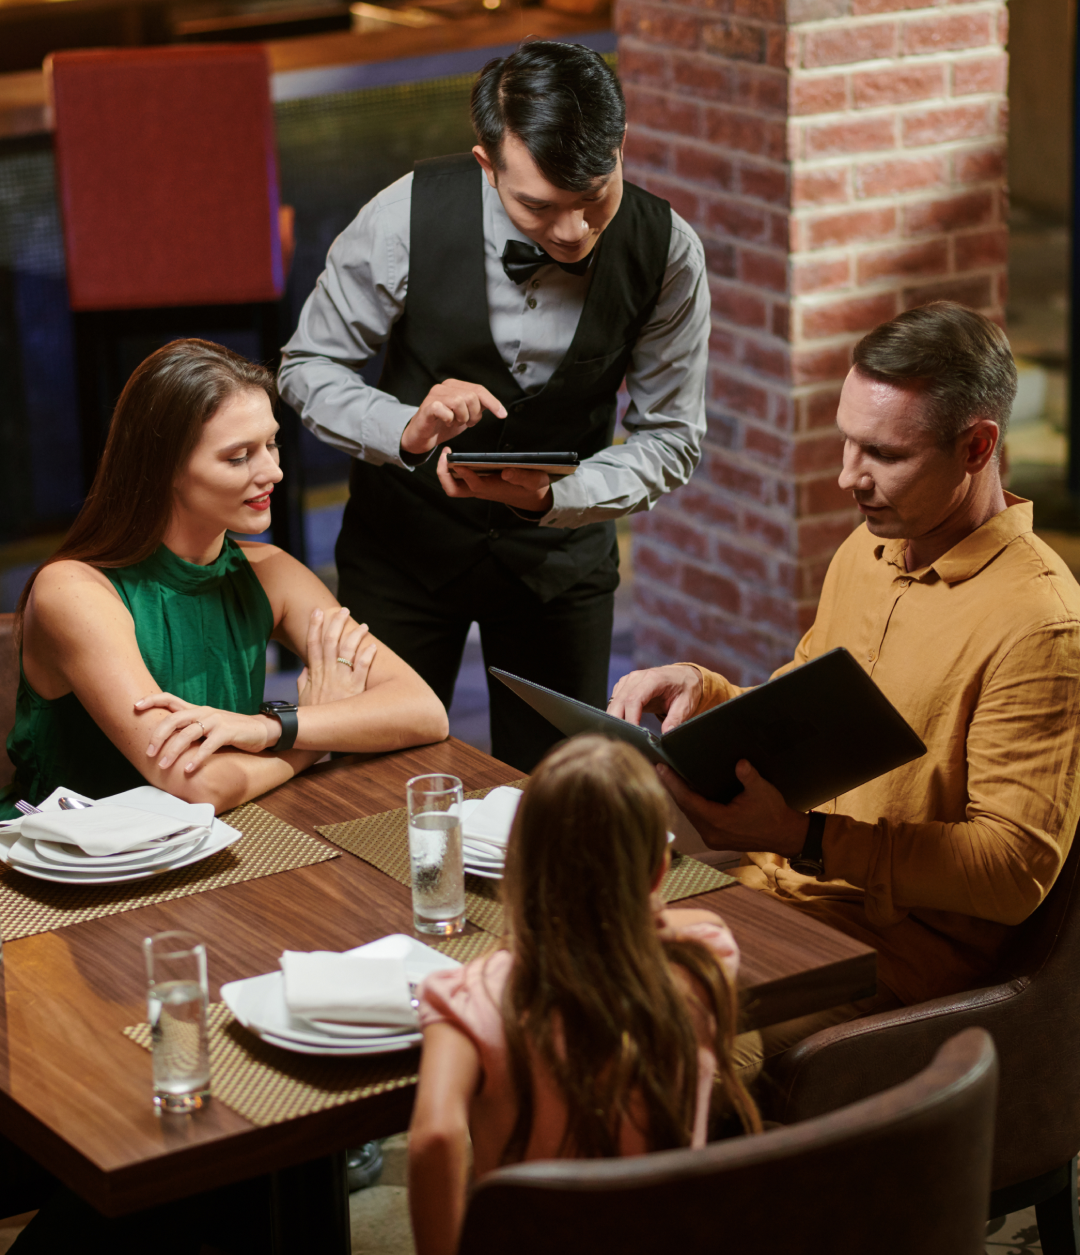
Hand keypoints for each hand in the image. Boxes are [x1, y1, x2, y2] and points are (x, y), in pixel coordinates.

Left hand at [137, 695, 277, 773]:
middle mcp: (203, 712)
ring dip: (173, 751)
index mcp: (196, 709)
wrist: (260, 730)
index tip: (135, 706)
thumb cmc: (231, 731)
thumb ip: (190, 729)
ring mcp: (216, 721)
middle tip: (149, 753)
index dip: (151, 700)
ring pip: (187, 733)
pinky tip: (189, 770)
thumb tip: (165, 742)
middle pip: (173, 719)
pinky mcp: (227, 732)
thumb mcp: (208, 726)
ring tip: (164, 766)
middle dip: (158, 736)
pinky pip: (208, 746)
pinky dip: (197, 758)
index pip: (169, 698)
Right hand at [296, 607, 377, 706]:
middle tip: (343, 610)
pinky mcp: (355, 691)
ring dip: (355, 636)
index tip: (317, 611)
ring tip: (364, 626)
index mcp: (314, 673)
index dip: (314, 626)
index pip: (313, 644)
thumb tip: (305, 667)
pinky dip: (367, 658)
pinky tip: (373, 647)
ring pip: (348, 652)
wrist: (316, 736)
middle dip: (336, 624)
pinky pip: (362, 670)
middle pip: (331, 642)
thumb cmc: (311, 716)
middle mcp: (327, 674)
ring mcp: (341, 682)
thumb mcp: (303, 697)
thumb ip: (303, 680)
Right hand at [400, 380, 506, 456]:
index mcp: (455, 386)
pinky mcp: (427, 406)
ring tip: (455, 423)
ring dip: (462, 417)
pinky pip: (445, 411)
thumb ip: (477, 408)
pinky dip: (450, 420)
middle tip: (467, 423)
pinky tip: (446, 423)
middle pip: (471, 396)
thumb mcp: (465, 415)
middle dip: (474, 414)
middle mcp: (444, 387)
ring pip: (459, 402)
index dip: (492, 402)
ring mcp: (435, 395)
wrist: (422, 436)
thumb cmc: (443, 425)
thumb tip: (495, 406)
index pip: (478, 389)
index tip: (502, 414)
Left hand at [435, 448, 553, 513]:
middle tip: (445, 454)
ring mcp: (478, 489)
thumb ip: (522, 476)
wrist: (533, 499)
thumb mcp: (535, 480)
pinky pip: (458, 481)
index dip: (464, 473)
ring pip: (453, 487)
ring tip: (447, 453)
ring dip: (445, 472)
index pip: (474, 485)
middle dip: (444, 474)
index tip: (457, 460)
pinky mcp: (478, 485)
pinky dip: (452, 470)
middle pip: (454, 490)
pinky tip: (455, 456)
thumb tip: (506, 472)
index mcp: (494, 490)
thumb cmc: (533, 488)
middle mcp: (482, 491)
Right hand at [608, 664, 702, 732]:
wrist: (683, 676)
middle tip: (624, 739)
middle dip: (618, 721)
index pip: (634, 699)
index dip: (630, 718)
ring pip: (614, 702)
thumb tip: (666, 734)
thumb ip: (676, 719)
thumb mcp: (686, 704)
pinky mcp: (624, 685)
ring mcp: (629, 680)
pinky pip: (614, 701)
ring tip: (622, 735)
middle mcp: (637, 677)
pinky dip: (616, 713)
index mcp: (654, 679)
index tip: (634, 733)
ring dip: (615, 718)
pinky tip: (622, 725)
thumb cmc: (685, 688)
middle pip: (619, 701)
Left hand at [656, 760, 808, 856]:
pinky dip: (690, 806)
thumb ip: (749, 776)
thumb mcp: (763, 791)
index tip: (661, 768)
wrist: (784, 835)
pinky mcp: (716, 839)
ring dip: (680, 797)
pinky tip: (685, 793)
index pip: (688, 800)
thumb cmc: (773, 813)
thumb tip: (739, 762)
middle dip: (672, 788)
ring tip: (668, 778)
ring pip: (689, 815)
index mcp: (719, 822)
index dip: (673, 784)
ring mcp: (712, 838)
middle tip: (660, 767)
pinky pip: (697, 820)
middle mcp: (711, 833)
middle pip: (685, 808)